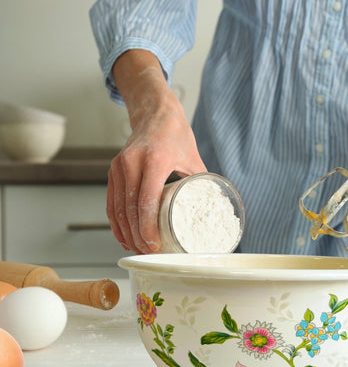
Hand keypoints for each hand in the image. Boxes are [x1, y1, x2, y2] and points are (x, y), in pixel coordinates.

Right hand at [108, 50, 206, 253]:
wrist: (155, 114)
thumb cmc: (176, 136)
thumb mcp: (194, 159)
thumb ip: (203, 184)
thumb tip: (216, 209)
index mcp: (154, 160)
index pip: (145, 201)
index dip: (147, 228)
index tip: (154, 245)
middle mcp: (132, 163)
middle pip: (129, 209)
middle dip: (137, 236)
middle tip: (148, 252)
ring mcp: (119, 166)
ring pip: (117, 208)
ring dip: (125, 232)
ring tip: (137, 249)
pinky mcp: (113, 170)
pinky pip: (111, 201)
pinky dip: (115, 221)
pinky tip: (123, 235)